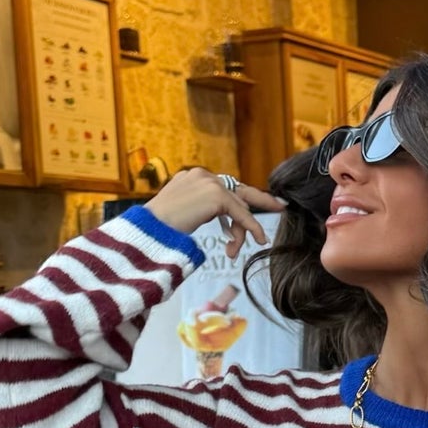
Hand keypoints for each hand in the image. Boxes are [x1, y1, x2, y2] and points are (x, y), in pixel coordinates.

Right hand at [151, 168, 284, 260]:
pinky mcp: (216, 195)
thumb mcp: (182, 214)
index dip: (242, 197)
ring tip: (233, 252)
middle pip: (236, 193)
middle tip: (281, 206)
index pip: (224, 187)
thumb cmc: (158, 230)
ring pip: (238, 207)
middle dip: (259, 202)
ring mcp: (209, 182)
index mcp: (192, 178)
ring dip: (241, 231)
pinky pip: (241, 214)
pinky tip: (258, 240)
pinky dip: (251, 228)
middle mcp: (202, 175)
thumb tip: (227, 223)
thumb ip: (202, 210)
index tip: (259, 202)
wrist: (147, 231)